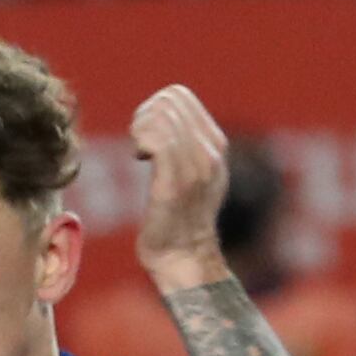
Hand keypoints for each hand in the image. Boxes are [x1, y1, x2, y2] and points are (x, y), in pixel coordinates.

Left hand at [131, 86, 231, 289]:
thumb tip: (159, 115)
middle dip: (144, 115)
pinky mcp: (177, 183)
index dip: (155, 107)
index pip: (180, 95)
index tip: (148, 136)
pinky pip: (157, 139)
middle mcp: (211, 152)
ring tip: (140, 151)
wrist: (184, 259)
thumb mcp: (191, 176)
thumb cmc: (178, 221)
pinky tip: (139, 158)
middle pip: (169, 99)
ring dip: (140, 128)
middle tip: (140, 144)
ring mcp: (196, 167)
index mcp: (216, 146)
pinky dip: (141, 141)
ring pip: (161, 114)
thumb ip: (184, 145)